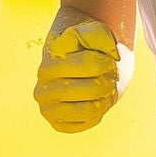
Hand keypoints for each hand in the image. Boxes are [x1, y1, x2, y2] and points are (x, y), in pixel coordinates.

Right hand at [35, 18, 126, 132]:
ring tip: (105, 88)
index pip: (89, 64)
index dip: (107, 61)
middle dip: (108, 80)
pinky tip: (96, 100)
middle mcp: (42, 86)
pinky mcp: (57, 124)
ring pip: (90, 110)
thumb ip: (100, 35)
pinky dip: (99, 112)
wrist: (78, 64)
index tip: (110, 58)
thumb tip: (113, 53)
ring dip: (106, 97)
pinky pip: (87, 122)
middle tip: (110, 75)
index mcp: (48, 61)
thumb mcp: (92, 32)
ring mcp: (47, 108)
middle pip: (93, 89)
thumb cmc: (86, 46)